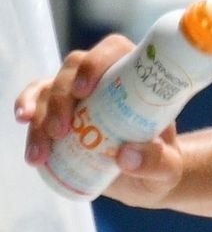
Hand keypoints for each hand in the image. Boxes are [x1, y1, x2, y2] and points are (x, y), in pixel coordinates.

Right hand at [14, 37, 183, 206]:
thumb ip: (156, 161)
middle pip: (73, 70)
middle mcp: (103, 77)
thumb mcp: (168, 168)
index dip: (95, 63)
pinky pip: (37, 101)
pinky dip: (27, 109)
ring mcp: (78, 92)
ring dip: (40, 116)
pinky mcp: (60, 110)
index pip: (113, 51)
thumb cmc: (162, 163)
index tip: (85, 91)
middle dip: (61, 99)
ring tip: (41, 152)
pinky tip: (23, 125)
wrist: (146, 180)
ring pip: (50, 88)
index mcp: (135, 76)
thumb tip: (125, 156)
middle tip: (60, 132)